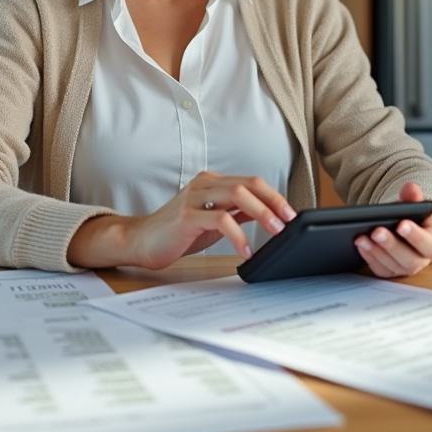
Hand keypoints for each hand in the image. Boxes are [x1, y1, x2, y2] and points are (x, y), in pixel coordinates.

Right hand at [67, 171, 296, 269]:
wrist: (140, 241)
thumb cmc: (175, 232)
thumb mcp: (212, 220)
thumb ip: (235, 213)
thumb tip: (266, 215)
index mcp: (211, 183)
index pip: (250, 182)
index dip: (274, 196)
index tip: (291, 213)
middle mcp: (204, 184)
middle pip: (248, 184)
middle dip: (273, 202)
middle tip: (289, 221)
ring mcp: (194, 198)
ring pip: (237, 195)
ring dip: (262, 213)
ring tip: (275, 232)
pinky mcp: (186, 216)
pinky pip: (220, 219)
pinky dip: (238, 235)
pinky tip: (246, 250)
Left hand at [354, 182, 431, 277]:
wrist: (412, 231)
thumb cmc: (416, 219)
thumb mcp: (416, 206)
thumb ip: (414, 197)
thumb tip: (411, 187)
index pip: (429, 245)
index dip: (416, 236)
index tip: (401, 224)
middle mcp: (422, 260)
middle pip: (410, 260)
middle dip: (391, 245)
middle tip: (376, 231)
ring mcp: (406, 268)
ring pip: (393, 266)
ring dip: (376, 252)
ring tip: (361, 238)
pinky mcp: (391, 271)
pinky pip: (381, 270)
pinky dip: (369, 259)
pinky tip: (360, 246)